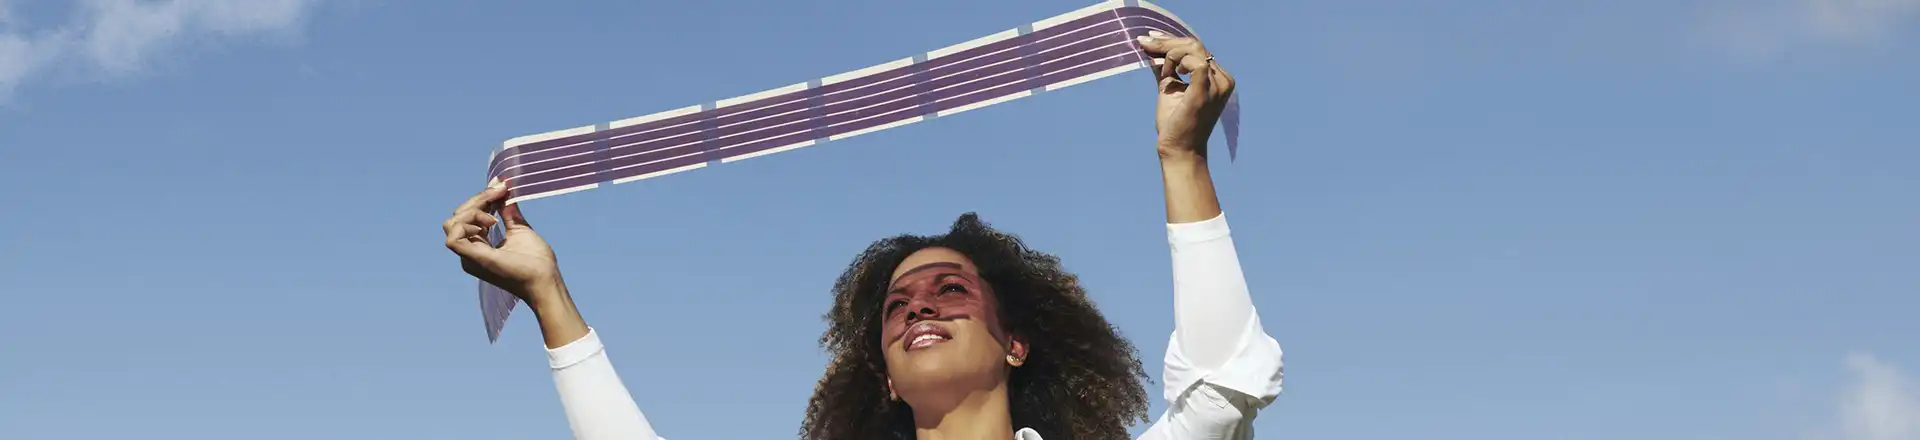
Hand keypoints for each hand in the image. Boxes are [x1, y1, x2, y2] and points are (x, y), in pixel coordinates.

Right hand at [442, 180, 564, 304]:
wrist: (544, 279)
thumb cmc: (536, 261)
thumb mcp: (519, 228)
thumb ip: (507, 210)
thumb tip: (502, 188)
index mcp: (478, 244)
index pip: (466, 215)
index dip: (480, 197)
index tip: (501, 185)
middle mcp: (469, 251)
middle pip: (457, 216)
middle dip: (477, 199)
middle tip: (500, 193)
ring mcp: (469, 257)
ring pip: (451, 223)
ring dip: (472, 212)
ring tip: (495, 218)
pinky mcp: (473, 260)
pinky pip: (452, 239)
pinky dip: (466, 225)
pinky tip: (489, 224)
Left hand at [1138, 31, 1235, 159]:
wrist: (1178, 148)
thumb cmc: (1175, 122)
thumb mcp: (1169, 88)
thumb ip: (1164, 68)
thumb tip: (1150, 48)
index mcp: (1218, 78)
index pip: (1197, 50)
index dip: (1172, 41)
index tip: (1149, 38)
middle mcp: (1222, 80)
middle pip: (1196, 46)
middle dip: (1167, 41)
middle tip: (1144, 40)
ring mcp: (1217, 85)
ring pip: (1194, 49)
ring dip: (1168, 50)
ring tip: (1153, 58)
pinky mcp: (1206, 90)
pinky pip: (1194, 61)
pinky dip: (1176, 60)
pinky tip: (1169, 71)